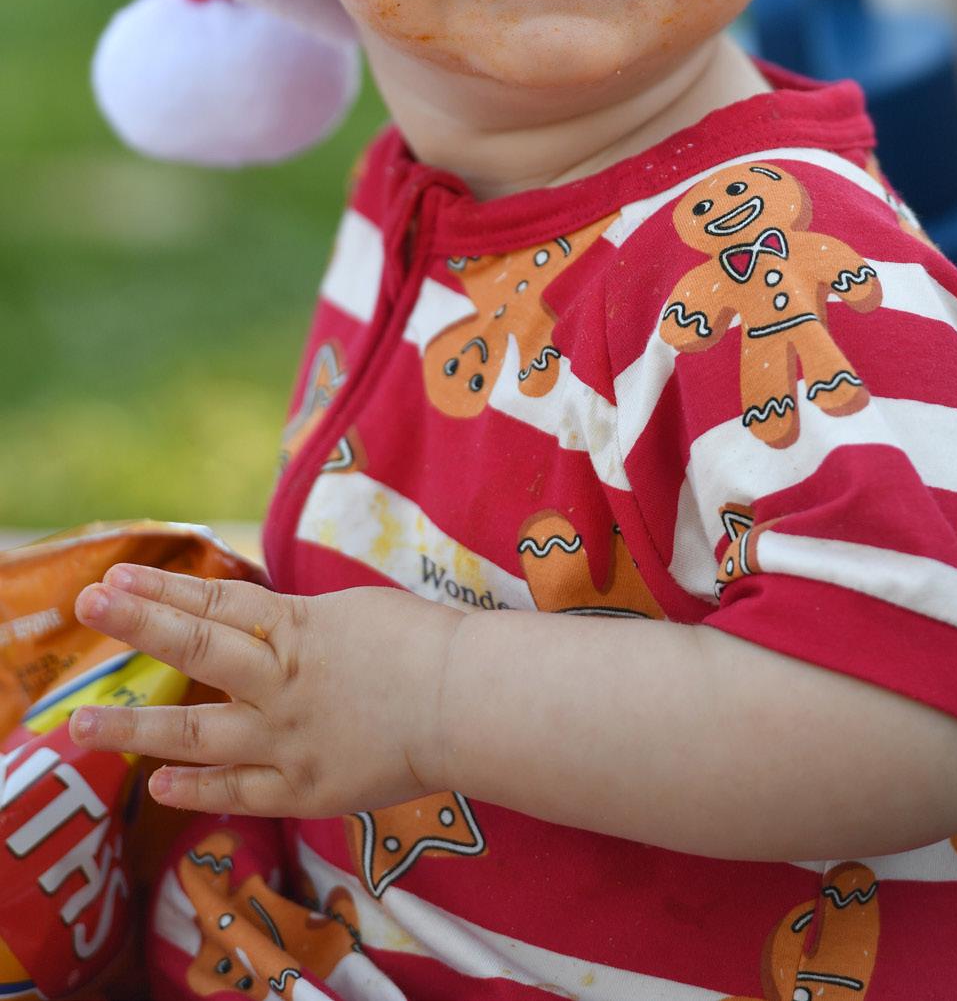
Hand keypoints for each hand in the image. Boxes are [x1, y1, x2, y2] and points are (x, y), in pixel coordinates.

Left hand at [68, 564, 459, 817]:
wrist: (468, 702)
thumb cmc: (421, 644)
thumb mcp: (351, 612)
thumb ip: (295, 625)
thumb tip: (253, 625)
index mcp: (296, 627)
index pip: (216, 600)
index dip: (163, 588)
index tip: (115, 574)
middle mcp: (280, 680)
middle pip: (194, 646)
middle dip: (137, 624)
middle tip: (87, 603)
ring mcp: (286, 737)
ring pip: (195, 731)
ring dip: (134, 727)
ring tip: (80, 724)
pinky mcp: (303, 787)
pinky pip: (236, 791)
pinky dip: (194, 789)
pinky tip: (158, 784)